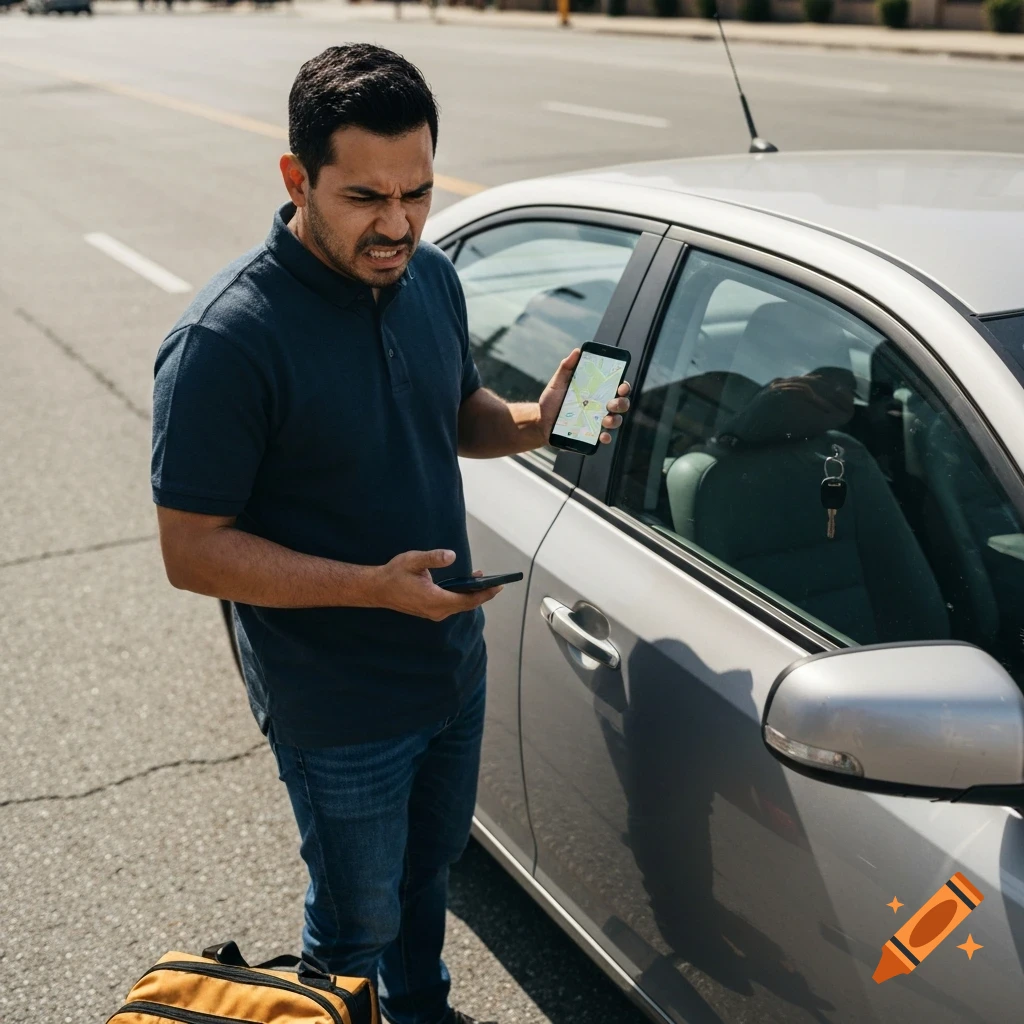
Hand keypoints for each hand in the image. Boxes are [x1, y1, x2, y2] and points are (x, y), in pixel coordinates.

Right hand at [373, 549, 501, 621]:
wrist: (378, 589)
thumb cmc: (395, 574)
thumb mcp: (413, 560)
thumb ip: (433, 558)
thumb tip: (452, 556)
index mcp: (435, 600)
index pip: (467, 600)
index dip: (485, 593)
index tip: (499, 586)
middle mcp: (436, 610)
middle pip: (467, 605)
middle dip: (483, 594)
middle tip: (498, 583)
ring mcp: (434, 613)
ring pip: (460, 606)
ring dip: (472, 594)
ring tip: (484, 580)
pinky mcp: (431, 611)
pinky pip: (452, 605)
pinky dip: (462, 596)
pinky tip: (466, 584)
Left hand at [538, 348, 631, 445]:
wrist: (540, 421)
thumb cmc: (551, 400)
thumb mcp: (557, 383)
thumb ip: (566, 368)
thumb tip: (577, 351)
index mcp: (596, 391)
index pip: (616, 387)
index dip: (623, 386)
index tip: (621, 386)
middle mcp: (601, 406)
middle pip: (621, 404)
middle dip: (621, 403)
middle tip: (611, 403)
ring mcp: (598, 421)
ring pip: (616, 420)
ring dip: (615, 420)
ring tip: (606, 420)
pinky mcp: (592, 435)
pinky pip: (604, 437)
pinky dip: (606, 437)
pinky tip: (602, 435)